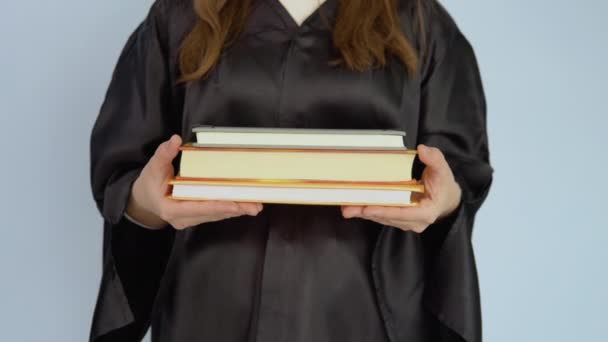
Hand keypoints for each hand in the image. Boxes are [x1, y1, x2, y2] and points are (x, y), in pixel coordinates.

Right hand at [126, 134, 262, 229]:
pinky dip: (230, 209)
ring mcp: (190, 220)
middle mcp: (182, 219)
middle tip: (254, 205)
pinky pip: (215, 214)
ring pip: (216, 216)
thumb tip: (175, 140)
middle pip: (212, 213)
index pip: (197, 208)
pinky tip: (244, 205)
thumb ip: (164, 154)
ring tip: (255, 205)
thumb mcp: (153, 167)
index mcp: (170, 209)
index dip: (217, 206)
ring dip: (236, 210)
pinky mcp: (197, 218)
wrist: (143, 200)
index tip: (235, 203)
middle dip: (235, 209)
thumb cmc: (149, 183)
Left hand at [341, 144, 461, 232]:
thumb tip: (423, 150)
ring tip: (347, 207)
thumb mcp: (443, 170)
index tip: (368, 208)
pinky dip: (368, 210)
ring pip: (382, 218)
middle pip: (388, 216)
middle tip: (348, 207)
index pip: (403, 213)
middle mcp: (415, 222)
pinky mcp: (399, 220)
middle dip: (367, 211)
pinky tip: (355, 206)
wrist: (446, 199)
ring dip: (364, 212)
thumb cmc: (443, 185)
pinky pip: (382, 216)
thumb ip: (435, 159)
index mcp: (426, 212)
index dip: (384, 211)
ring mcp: (406, 223)